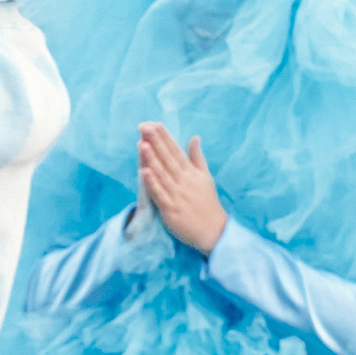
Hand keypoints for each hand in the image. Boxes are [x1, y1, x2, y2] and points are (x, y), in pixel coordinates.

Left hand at [139, 123, 227, 255]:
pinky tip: (143, 172)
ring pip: (162, 174)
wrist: (213, 230)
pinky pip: (159, 194)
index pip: (176, 151)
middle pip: (167, 159)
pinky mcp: (170, 209)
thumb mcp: (205, 176)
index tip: (155, 124)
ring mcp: (176, 195)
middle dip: (156, 142)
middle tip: (144, 127)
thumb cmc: (207, 203)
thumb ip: (197, 157)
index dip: (165, 138)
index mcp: (191, 172)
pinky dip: (152, 183)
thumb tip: (195, 137)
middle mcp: (183, 181)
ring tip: (142, 144)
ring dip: (152, 159)